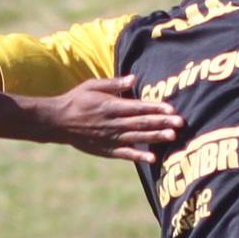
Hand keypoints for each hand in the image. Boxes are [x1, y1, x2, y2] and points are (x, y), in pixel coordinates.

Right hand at [38, 75, 184, 164]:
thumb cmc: (76, 100)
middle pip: (142, 123)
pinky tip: (153, 158)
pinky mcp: (106, 150)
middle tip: (181, 122)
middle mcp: (113, 122)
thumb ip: (114, 83)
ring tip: (172, 136)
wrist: (57, 121)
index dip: (155, 108)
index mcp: (111, 105)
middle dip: (162, 122)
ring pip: (137, 138)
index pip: (138, 107)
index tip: (171, 109)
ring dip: (155, 137)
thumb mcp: (93, 86)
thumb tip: (134, 78)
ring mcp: (110, 138)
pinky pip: (125, 154)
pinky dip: (139, 156)